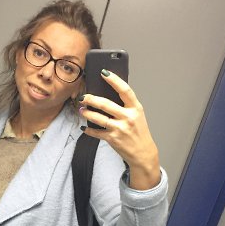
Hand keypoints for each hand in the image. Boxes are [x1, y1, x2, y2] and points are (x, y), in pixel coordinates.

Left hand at [79, 71, 160, 189]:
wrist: (143, 152)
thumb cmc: (138, 132)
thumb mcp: (137, 115)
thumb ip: (126, 105)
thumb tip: (108, 94)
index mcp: (136, 108)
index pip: (125, 90)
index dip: (114, 80)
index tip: (104, 73)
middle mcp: (128, 117)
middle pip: (106, 104)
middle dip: (91, 99)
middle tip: (83, 96)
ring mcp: (120, 129)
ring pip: (99, 118)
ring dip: (87, 113)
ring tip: (81, 109)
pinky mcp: (113, 139)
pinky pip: (97, 133)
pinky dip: (89, 130)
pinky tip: (84, 127)